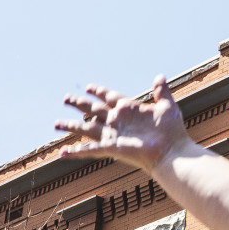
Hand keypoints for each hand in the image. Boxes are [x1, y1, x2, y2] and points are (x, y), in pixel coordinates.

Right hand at [56, 76, 190, 170]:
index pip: (109, 97)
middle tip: (66, 98)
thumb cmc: (172, 131)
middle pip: (93, 110)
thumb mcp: (167, 106)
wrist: (172, 151)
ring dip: (71, 126)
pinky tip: (62, 153)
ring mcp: (113, 134)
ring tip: (56, 124)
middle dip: (79, 104)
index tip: (88, 87)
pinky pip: (89, 149)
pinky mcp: (111, 147)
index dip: (99, 91)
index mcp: (128, 109)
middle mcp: (118, 121)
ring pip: (86, 128)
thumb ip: (161, 91)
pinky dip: (75, 151)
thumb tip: (159, 76)